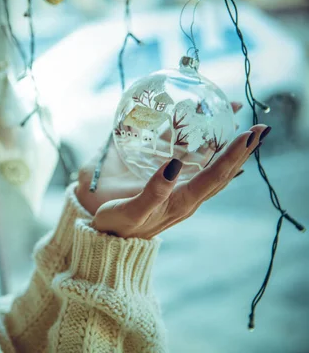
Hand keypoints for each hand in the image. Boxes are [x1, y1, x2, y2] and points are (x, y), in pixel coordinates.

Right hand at [76, 104, 269, 238]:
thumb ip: (153, 191)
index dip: (234, 154)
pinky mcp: (173, 195)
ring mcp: (183, 197)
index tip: (250, 132)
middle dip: (244, 150)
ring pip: (215, 174)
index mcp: (182, 202)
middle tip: (262, 127)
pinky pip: (200, 175)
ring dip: (234, 155)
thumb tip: (174, 164)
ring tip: (249, 135)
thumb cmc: (117, 227)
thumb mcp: (132, 211)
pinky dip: (213, 159)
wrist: (109, 243)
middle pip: (224, 174)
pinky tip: (216, 150)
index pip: (215, 176)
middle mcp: (188, 200)